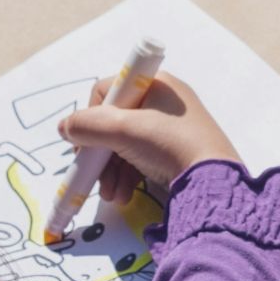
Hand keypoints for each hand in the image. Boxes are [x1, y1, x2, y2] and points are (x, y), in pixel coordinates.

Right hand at [57, 72, 238, 199]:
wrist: (214, 181)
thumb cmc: (169, 145)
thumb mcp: (122, 130)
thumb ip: (87, 126)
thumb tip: (65, 128)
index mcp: (155, 84)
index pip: (106, 92)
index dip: (90, 118)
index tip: (83, 144)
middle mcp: (164, 102)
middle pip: (114, 123)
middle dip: (100, 154)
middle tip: (91, 175)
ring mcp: (172, 128)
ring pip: (126, 145)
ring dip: (111, 171)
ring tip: (110, 195)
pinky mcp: (177, 153)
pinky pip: (142, 159)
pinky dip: (128, 176)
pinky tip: (123, 196)